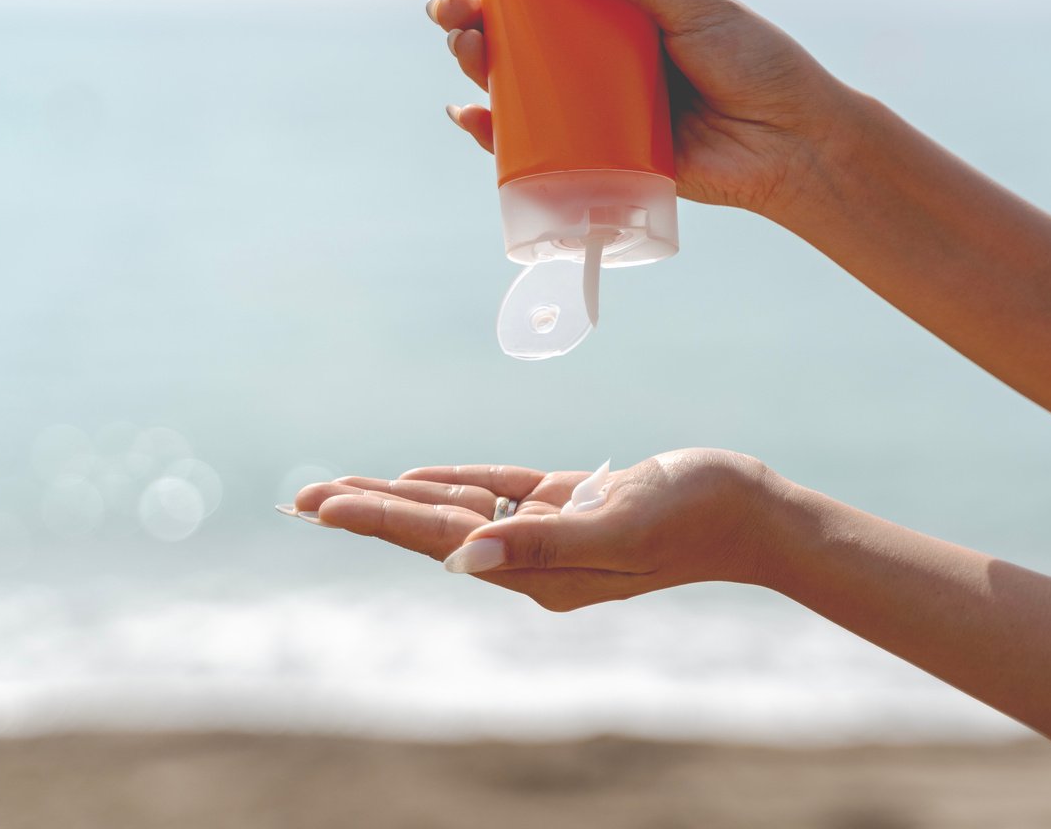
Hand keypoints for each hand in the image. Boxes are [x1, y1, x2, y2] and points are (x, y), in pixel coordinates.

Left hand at [289, 448, 782, 610]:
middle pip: (434, 530)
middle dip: (367, 511)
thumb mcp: (619, 528)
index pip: (439, 542)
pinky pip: (500, 493)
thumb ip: (544, 542)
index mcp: (540, 572)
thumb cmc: (693, 517)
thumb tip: (466, 556)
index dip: (377, 520)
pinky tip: (421, 478)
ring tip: (341, 490)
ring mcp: (552, 531)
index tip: (320, 506)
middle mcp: (536, 558)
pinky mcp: (572, 505)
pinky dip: (458, 483)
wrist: (751, 511)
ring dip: (400, 497)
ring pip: (458, 511)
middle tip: (300, 499)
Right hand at [429, 0, 862, 217]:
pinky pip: (534, 143)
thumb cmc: (754, 64)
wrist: (790, 145)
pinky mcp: (598, 154)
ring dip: (477, 63)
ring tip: (468, 47)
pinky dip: (494, 133)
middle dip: (473, 11)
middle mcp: (601, 51)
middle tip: (453, 7)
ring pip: (517, 81)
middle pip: (519, 26)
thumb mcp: (690, 3)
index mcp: (622, 4)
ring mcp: (595, 102)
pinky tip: (470, 116)